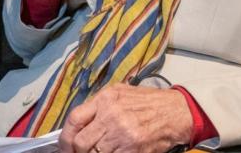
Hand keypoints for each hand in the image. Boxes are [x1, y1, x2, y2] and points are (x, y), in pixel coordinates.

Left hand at [57, 85, 192, 152]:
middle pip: (81, 142)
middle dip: (78, 152)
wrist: (176, 111)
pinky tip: (115, 152)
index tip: (65, 146)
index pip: (74, 119)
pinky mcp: (133, 149)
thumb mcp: (119, 93)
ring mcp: (122, 134)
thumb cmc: (147, 102)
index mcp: (105, 99)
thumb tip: (78, 123)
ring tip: (102, 150)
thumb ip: (97, 106)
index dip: (65, 137)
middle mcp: (111, 116)